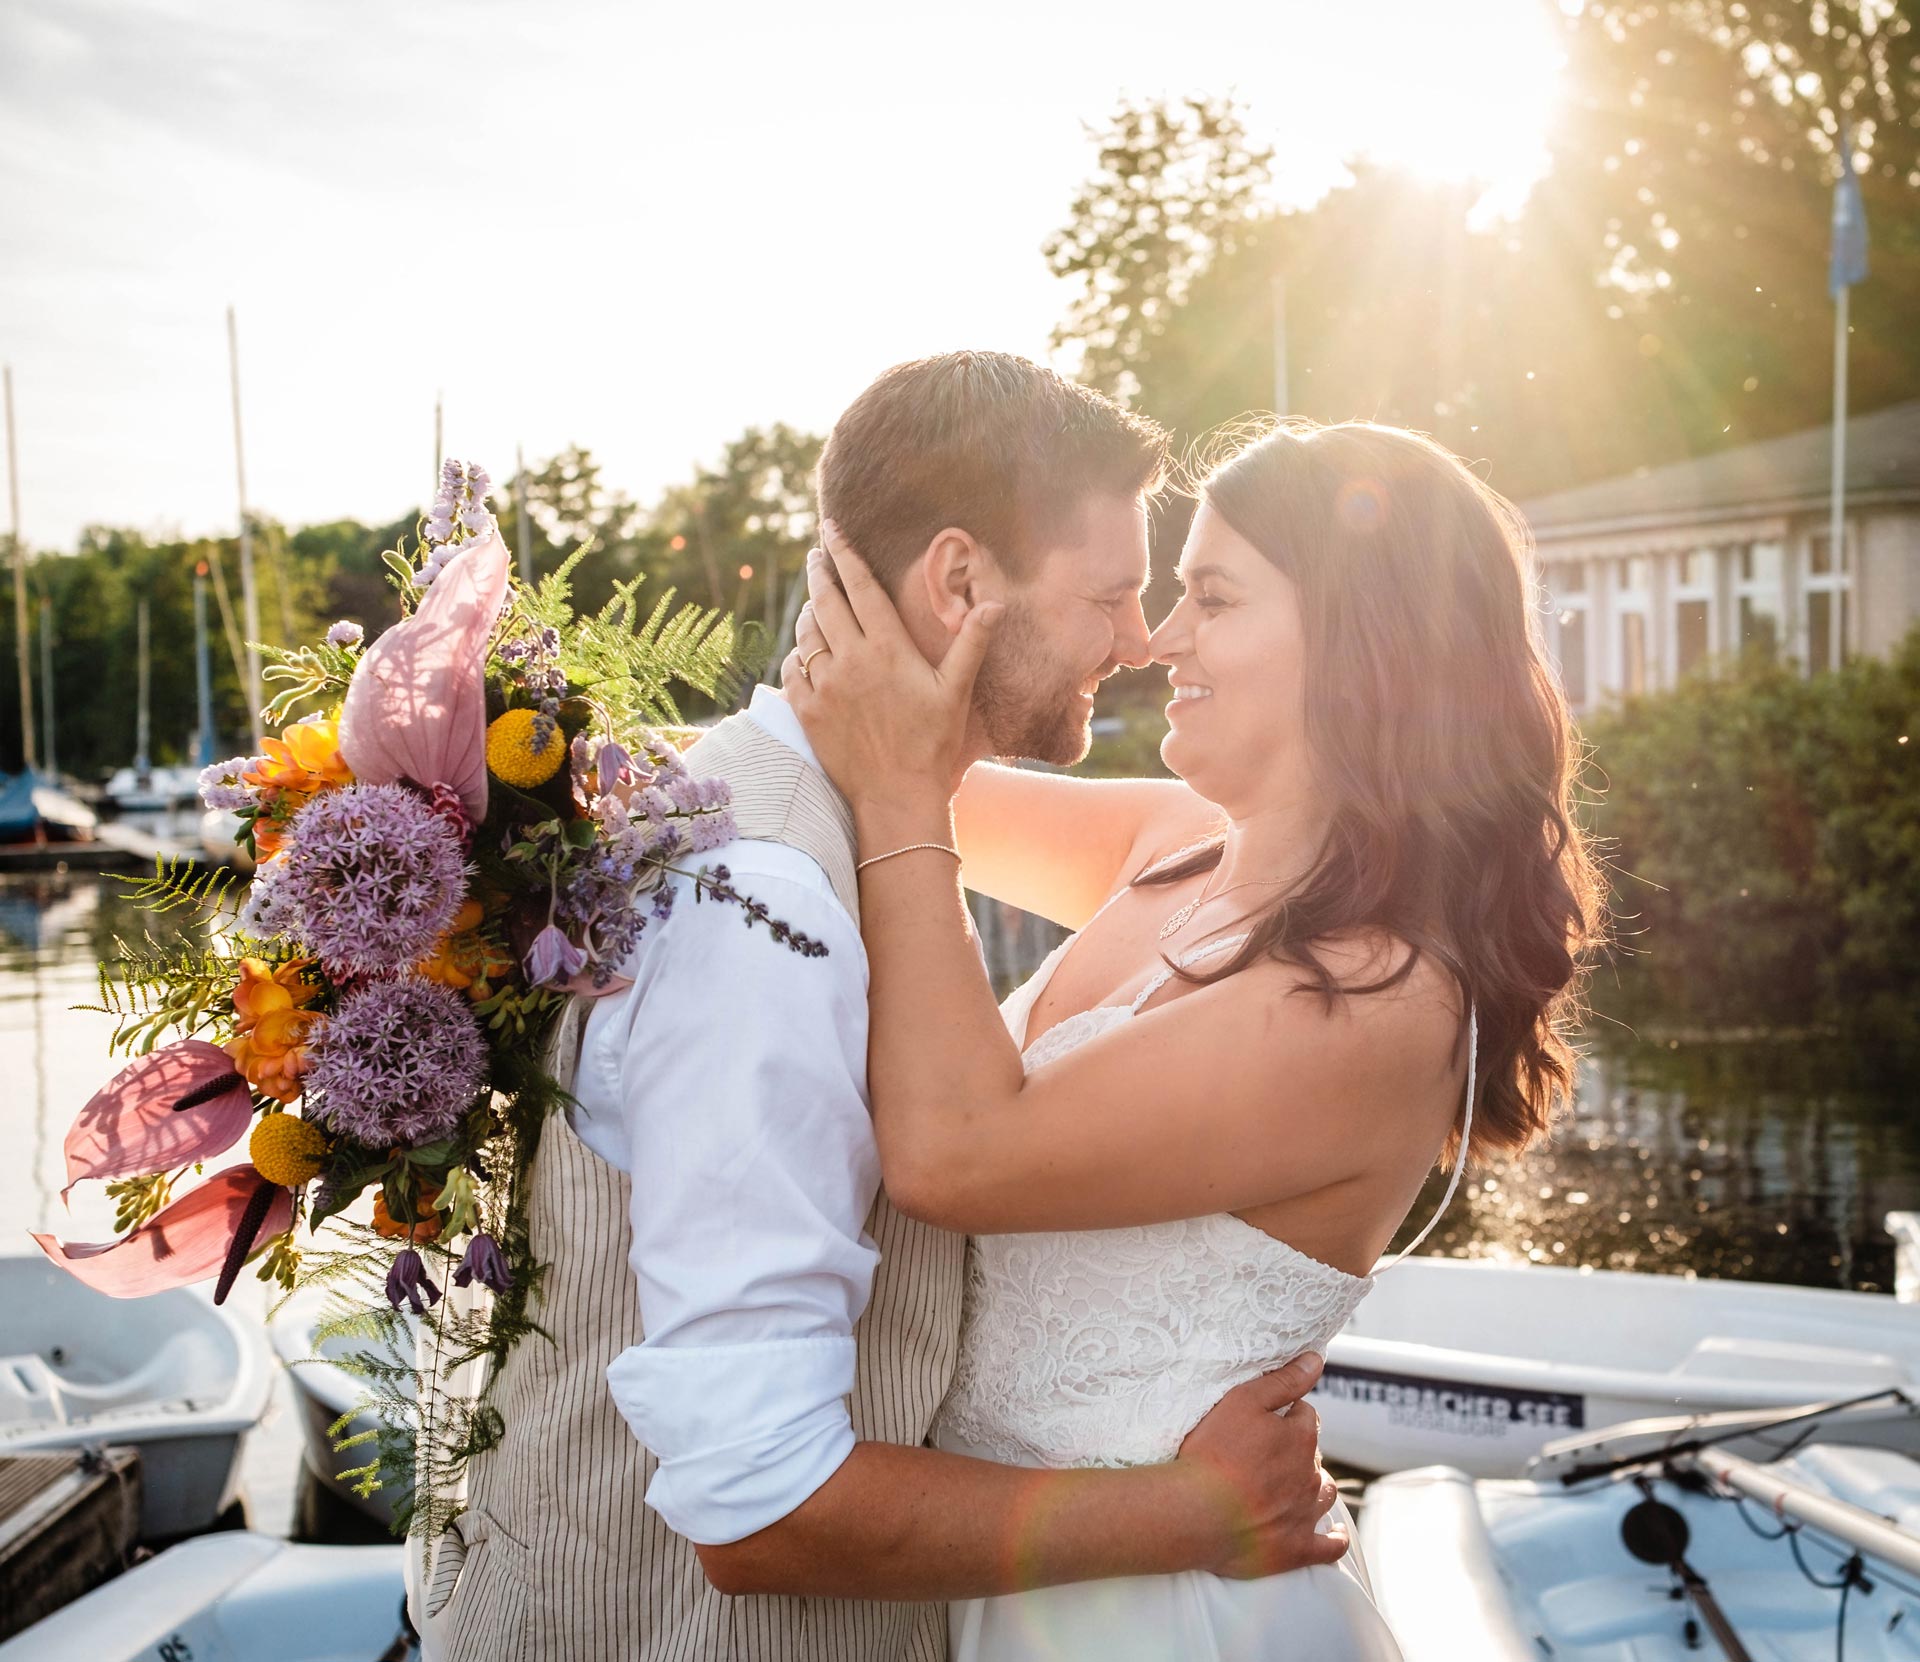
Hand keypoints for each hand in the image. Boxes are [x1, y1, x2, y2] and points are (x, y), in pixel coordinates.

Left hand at [781, 524, 1001, 809]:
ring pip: (806, 632)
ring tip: (814, 602)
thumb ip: (972, 643)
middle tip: (815, 554)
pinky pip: (791, 670)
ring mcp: (823, 685)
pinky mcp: (806, 711)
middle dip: (818, 571)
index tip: (830, 528)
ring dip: (808, 611)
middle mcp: (850, 659)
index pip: (860, 586)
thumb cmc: (932, 744)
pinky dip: (796, 656)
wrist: (896, 796)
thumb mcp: (957, 690)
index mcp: (887, 647)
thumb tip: (994, 603)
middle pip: (825, 600)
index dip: (843, 553)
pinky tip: (804, 654)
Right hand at [1172, 1352, 1346, 1577]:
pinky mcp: (1296, 1549)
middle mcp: (1309, 1475)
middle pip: (1313, 1455)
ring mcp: (1305, 1514)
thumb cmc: (1213, 1452)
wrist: (1196, 1511)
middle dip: (1298, 1450)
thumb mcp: (1243, 1401)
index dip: (1287, 1414)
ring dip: (1314, 1485)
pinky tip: (1336, 1535)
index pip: (1305, 1417)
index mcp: (1301, 1438)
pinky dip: (1334, 1540)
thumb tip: (1317, 1359)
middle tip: (1267, 1452)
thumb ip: (1284, 1380)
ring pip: (1323, 1493)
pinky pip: (1329, 1547)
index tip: (1266, 1420)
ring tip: (1296, 1483)